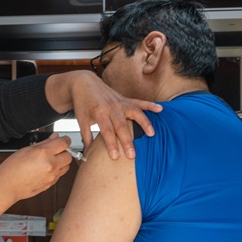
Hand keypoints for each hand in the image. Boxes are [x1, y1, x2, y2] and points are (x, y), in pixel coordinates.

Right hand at [0, 134, 72, 235]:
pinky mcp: (51, 184)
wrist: (8, 186)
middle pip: (69, 155)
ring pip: (66, 166)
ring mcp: (52, 176)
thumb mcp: (27, 149)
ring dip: (62, 162)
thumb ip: (44, 143)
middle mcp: (51, 165)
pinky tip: (45, 169)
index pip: (64, 143)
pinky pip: (59, 175)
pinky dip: (56, 171)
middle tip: (56, 150)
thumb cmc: (12, 168)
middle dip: (64, 152)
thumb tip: (54, 138)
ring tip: (50, 161)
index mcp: (44, 153)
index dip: (65, 139)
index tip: (63, 139)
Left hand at [45, 70, 160, 159]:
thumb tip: (88, 154)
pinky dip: (150, 105)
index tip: (115, 157)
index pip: (107, 131)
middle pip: (122, 126)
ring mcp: (120, 102)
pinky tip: (160, 109)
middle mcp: (111, 107)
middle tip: (133, 155)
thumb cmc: (83, 103)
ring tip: (152, 134)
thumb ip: (86, 137)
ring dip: (144, 123)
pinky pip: (139, 102)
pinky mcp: (125, 99)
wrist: (83, 84)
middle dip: (128, 141)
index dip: (111, 145)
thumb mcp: (82, 120)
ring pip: (135, 112)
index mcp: (99, 113)